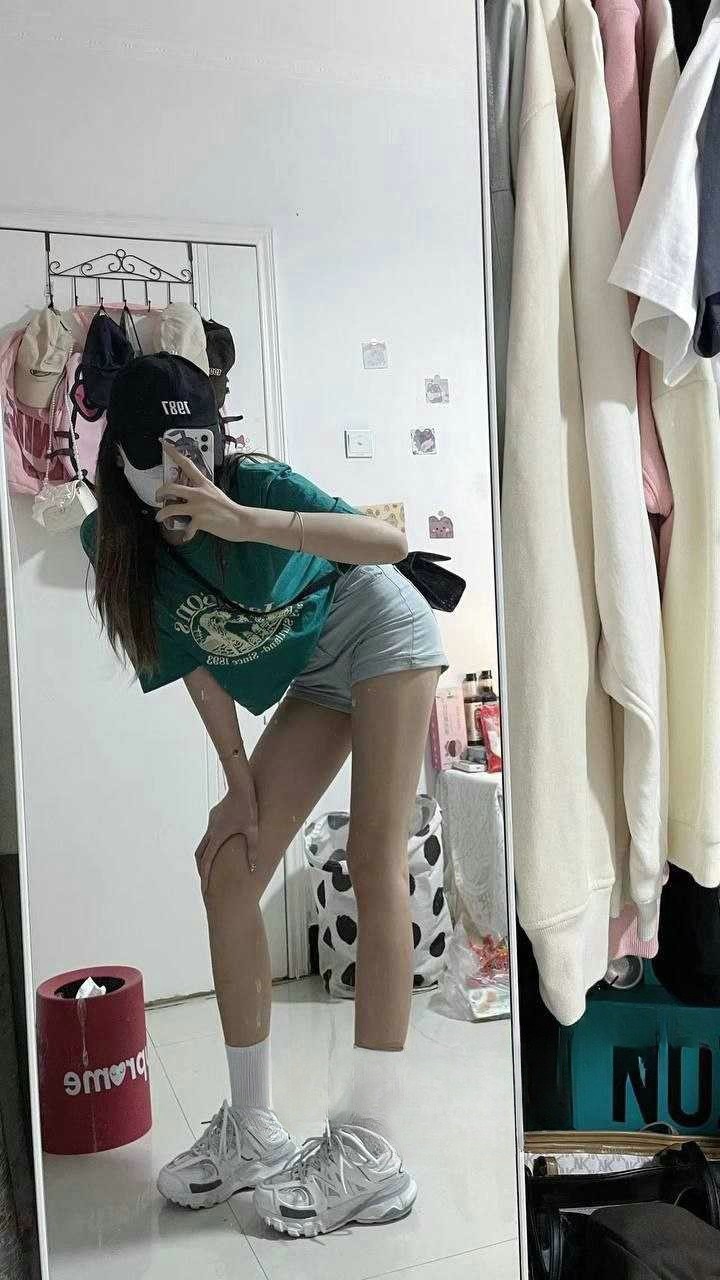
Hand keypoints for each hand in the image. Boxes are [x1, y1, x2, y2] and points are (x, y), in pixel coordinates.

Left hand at [156, 442, 256, 542]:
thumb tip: (187, 496)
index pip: (186, 463)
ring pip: (171, 508)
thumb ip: (201, 492)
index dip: (173, 452)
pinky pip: (185, 528)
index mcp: (203, 483)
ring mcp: (198, 506)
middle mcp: (199, 493)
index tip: (163, 443)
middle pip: (171, 487)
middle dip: (160, 492)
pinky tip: (186, 535)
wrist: (241, 521)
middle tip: (158, 498)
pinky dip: (185, 534)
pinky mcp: (200, 520)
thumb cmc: (228, 509)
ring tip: (160, 518)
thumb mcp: (214, 494)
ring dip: (162, 514)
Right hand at [195, 778, 258, 893]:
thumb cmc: (248, 807)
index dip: (205, 877)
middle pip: (200, 854)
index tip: (204, 890)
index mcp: (217, 836)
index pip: (207, 862)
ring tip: (211, 866)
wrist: (240, 785)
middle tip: (205, 881)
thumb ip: (252, 850)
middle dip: (201, 869)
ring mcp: (212, 822)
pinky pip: (210, 833)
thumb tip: (253, 869)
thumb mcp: (253, 830)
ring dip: (205, 855)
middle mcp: (211, 831)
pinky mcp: (215, 816)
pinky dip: (211, 843)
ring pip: (204, 843)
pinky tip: (221, 844)